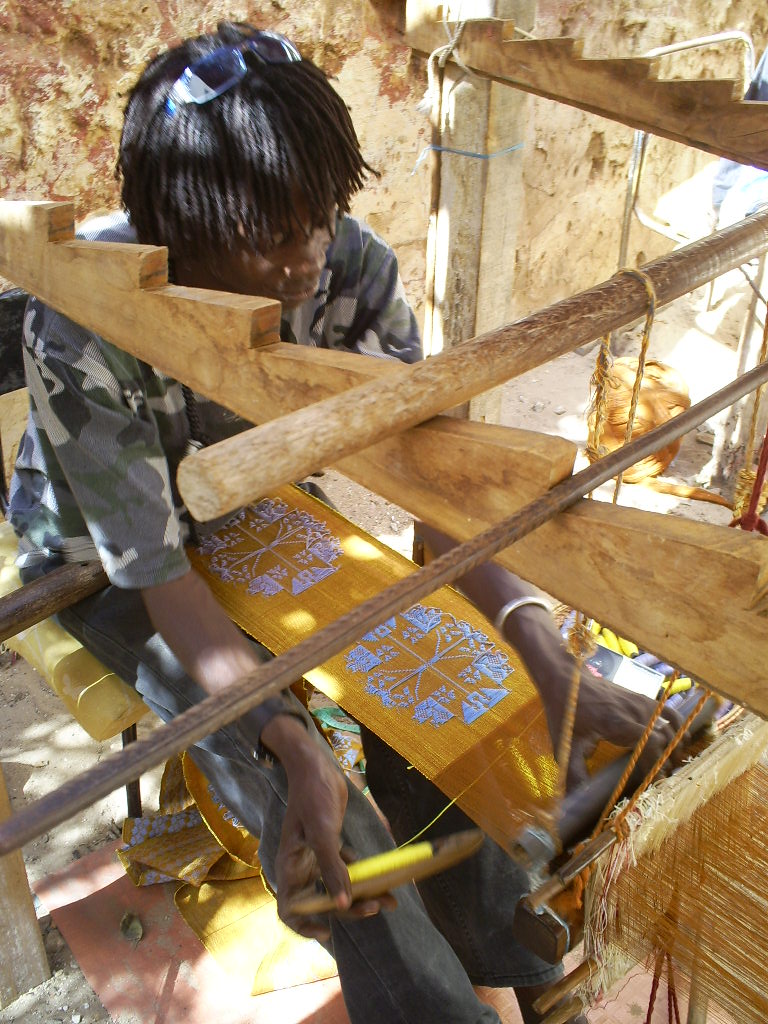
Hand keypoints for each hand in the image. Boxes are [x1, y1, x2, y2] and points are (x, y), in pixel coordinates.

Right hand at [263, 715, 394, 937]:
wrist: (316, 765)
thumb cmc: (313, 796)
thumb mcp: (323, 833)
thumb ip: (332, 869)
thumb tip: (343, 905)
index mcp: (291, 866)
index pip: (290, 909)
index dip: (305, 927)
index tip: (328, 932)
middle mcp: (302, 866)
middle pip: (323, 902)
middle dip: (350, 910)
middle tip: (376, 907)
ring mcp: (316, 856)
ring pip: (338, 886)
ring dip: (362, 895)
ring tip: (389, 900)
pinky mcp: (331, 845)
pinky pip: (347, 868)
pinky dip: (364, 876)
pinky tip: (384, 879)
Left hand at [501, 603, 687, 789]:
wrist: (567, 678)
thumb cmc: (566, 712)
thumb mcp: (566, 745)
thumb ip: (573, 773)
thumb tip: (573, 803)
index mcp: (617, 724)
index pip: (651, 744)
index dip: (656, 764)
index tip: (652, 780)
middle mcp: (634, 712)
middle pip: (666, 737)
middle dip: (667, 759)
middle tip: (660, 776)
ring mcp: (641, 702)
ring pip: (673, 725)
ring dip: (675, 745)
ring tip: (668, 762)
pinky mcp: (642, 698)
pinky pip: (670, 712)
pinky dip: (678, 727)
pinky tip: (675, 740)